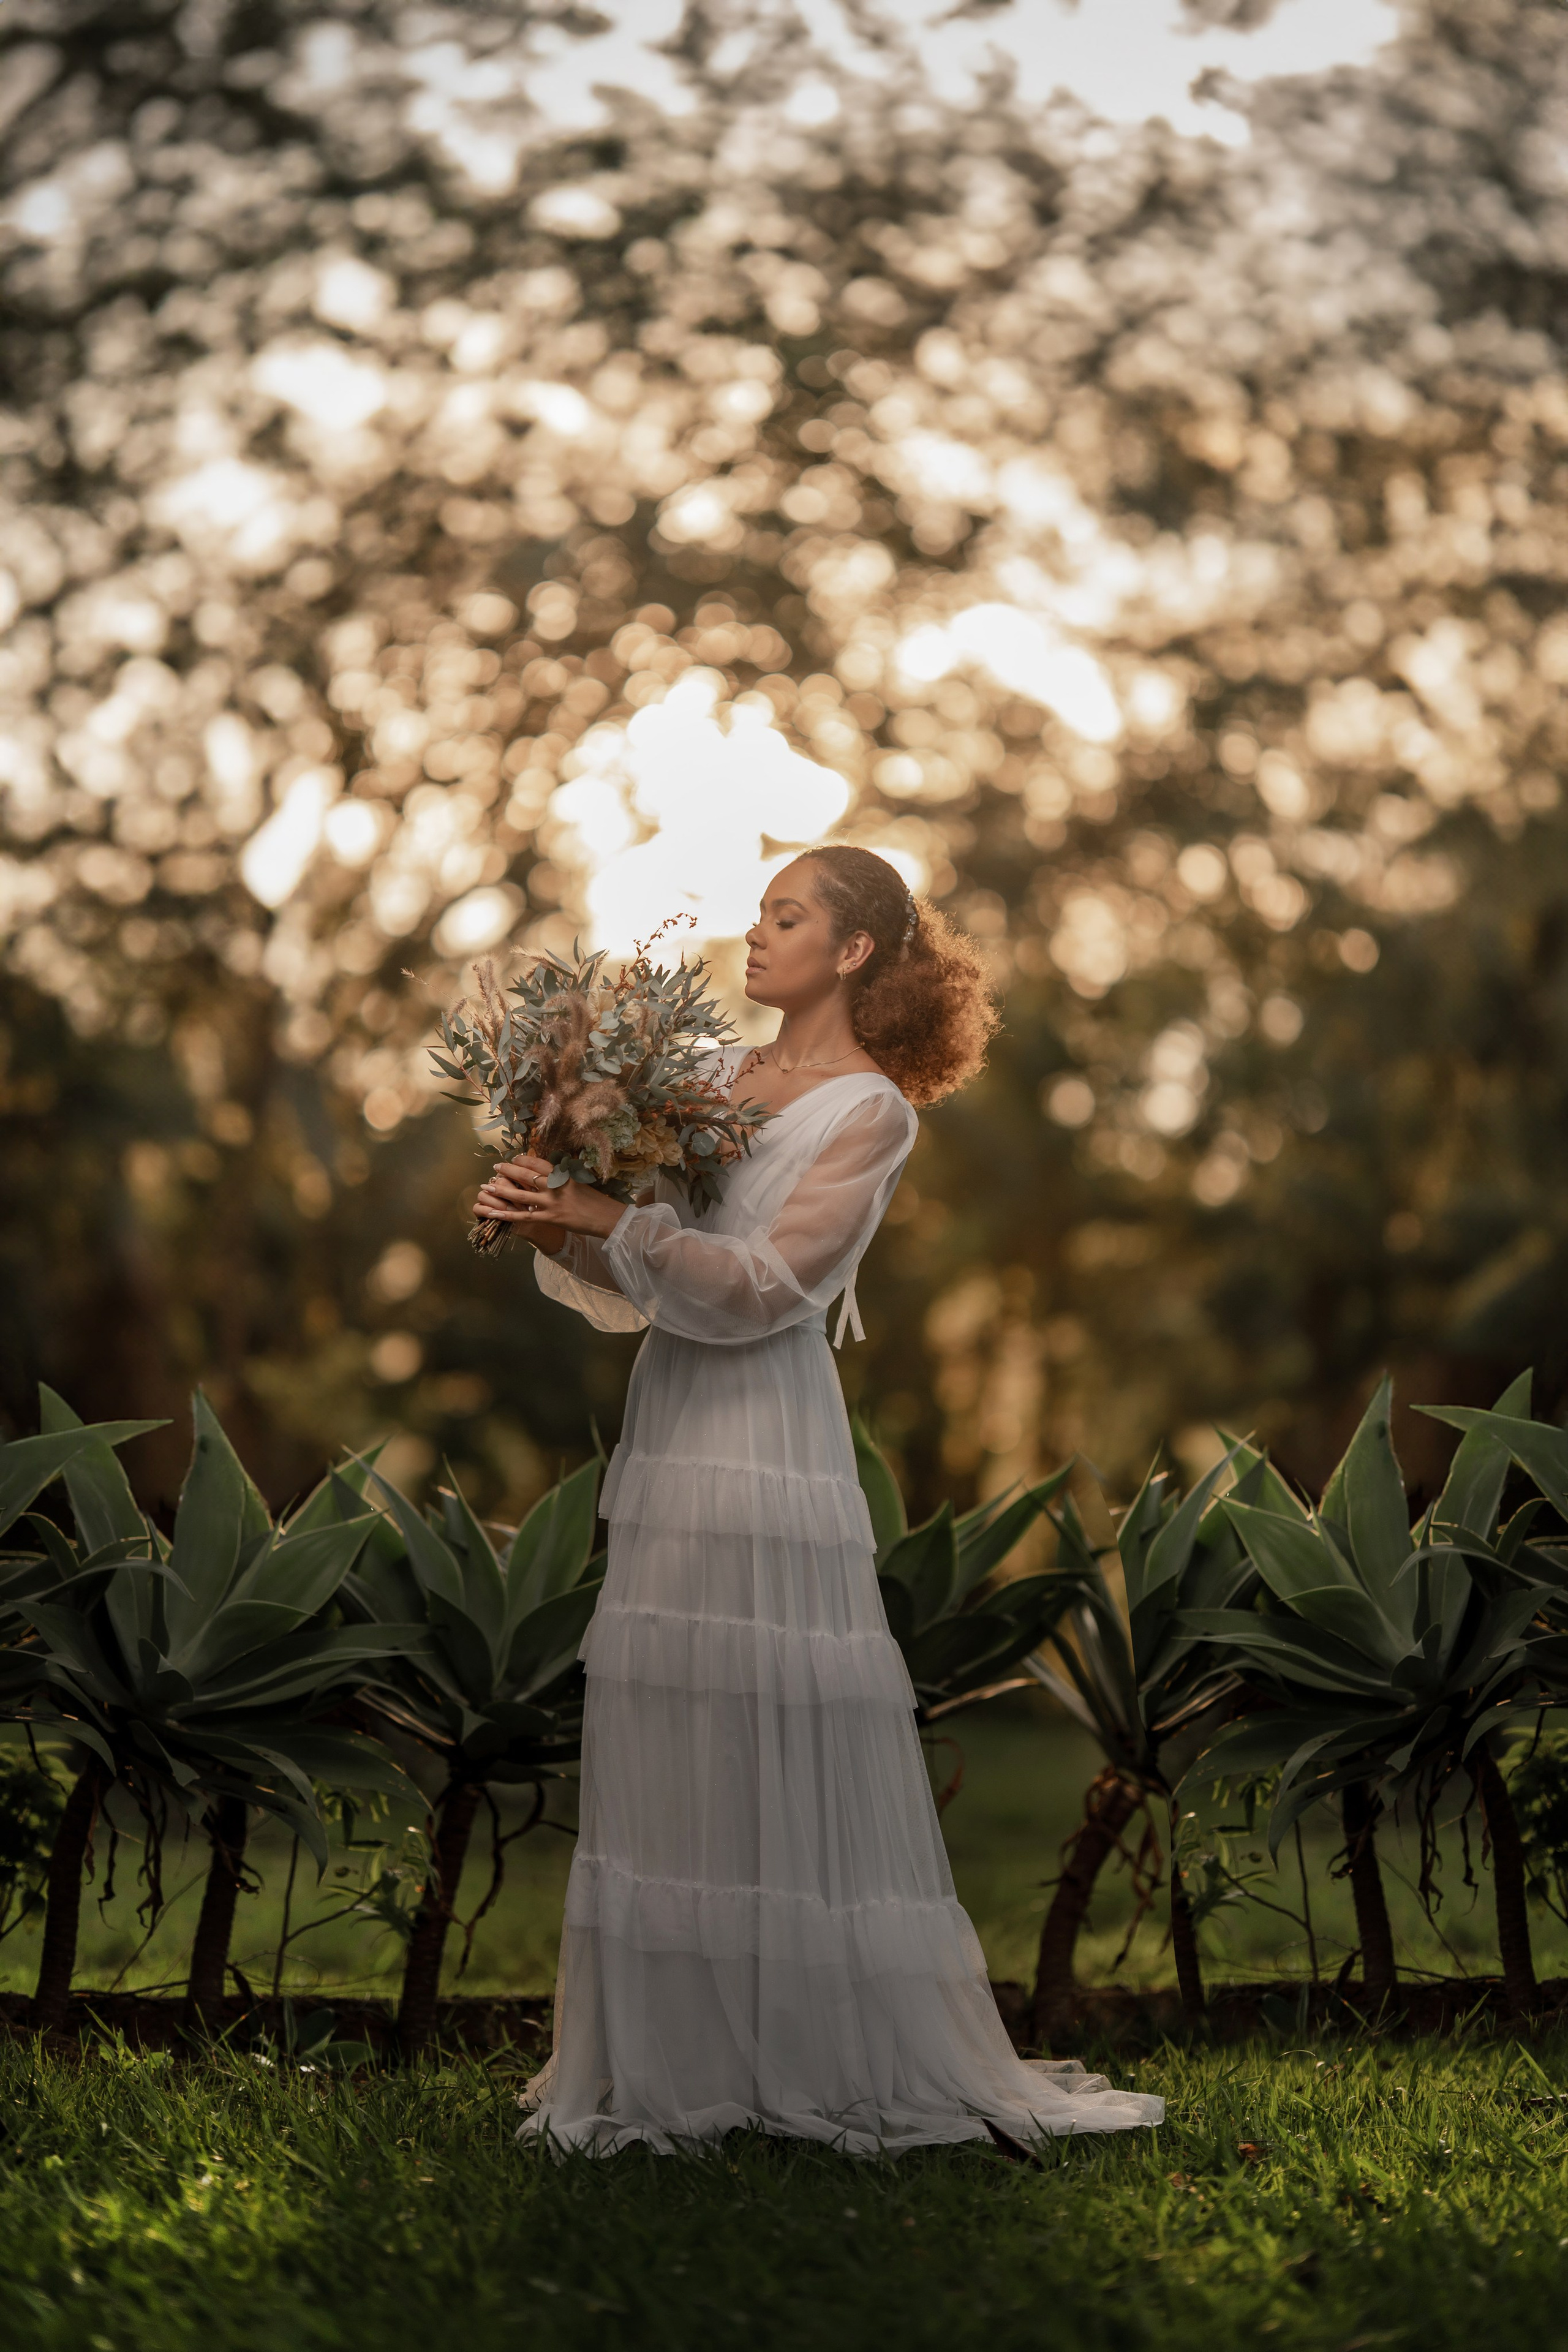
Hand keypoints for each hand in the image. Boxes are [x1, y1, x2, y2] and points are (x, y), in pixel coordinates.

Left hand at [472, 1154, 628, 1246]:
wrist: (605, 1217)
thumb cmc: (594, 1200)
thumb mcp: (578, 1181)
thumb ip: (561, 1176)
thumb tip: (547, 1171)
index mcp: (562, 1174)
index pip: (538, 1162)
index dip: (523, 1160)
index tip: (514, 1158)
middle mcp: (555, 1186)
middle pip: (526, 1175)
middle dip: (508, 1171)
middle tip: (496, 1167)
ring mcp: (551, 1203)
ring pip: (521, 1195)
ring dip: (503, 1190)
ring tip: (489, 1186)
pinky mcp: (549, 1219)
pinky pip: (524, 1216)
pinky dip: (507, 1215)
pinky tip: (494, 1213)